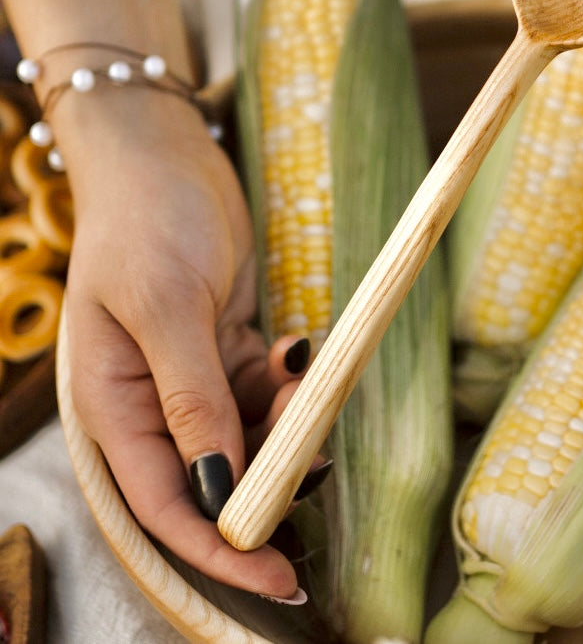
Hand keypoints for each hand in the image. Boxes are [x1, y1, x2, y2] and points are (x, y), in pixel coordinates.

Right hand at [57, 89, 306, 598]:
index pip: (167, 505)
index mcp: (115, 406)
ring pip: (249, 435)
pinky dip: (291, 384)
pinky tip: (299, 349)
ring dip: (288, 426)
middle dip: (268, 484)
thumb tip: (215, 489)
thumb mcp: (164, 307)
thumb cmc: (147, 222)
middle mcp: (152, 402)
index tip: (281, 576)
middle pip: (213, 479)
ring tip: (312, 387)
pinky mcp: (225, 347)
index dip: (221, 549)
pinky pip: (267, 389)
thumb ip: (190, 398)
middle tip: (319, 464)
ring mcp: (191, 376)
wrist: (164, 156)